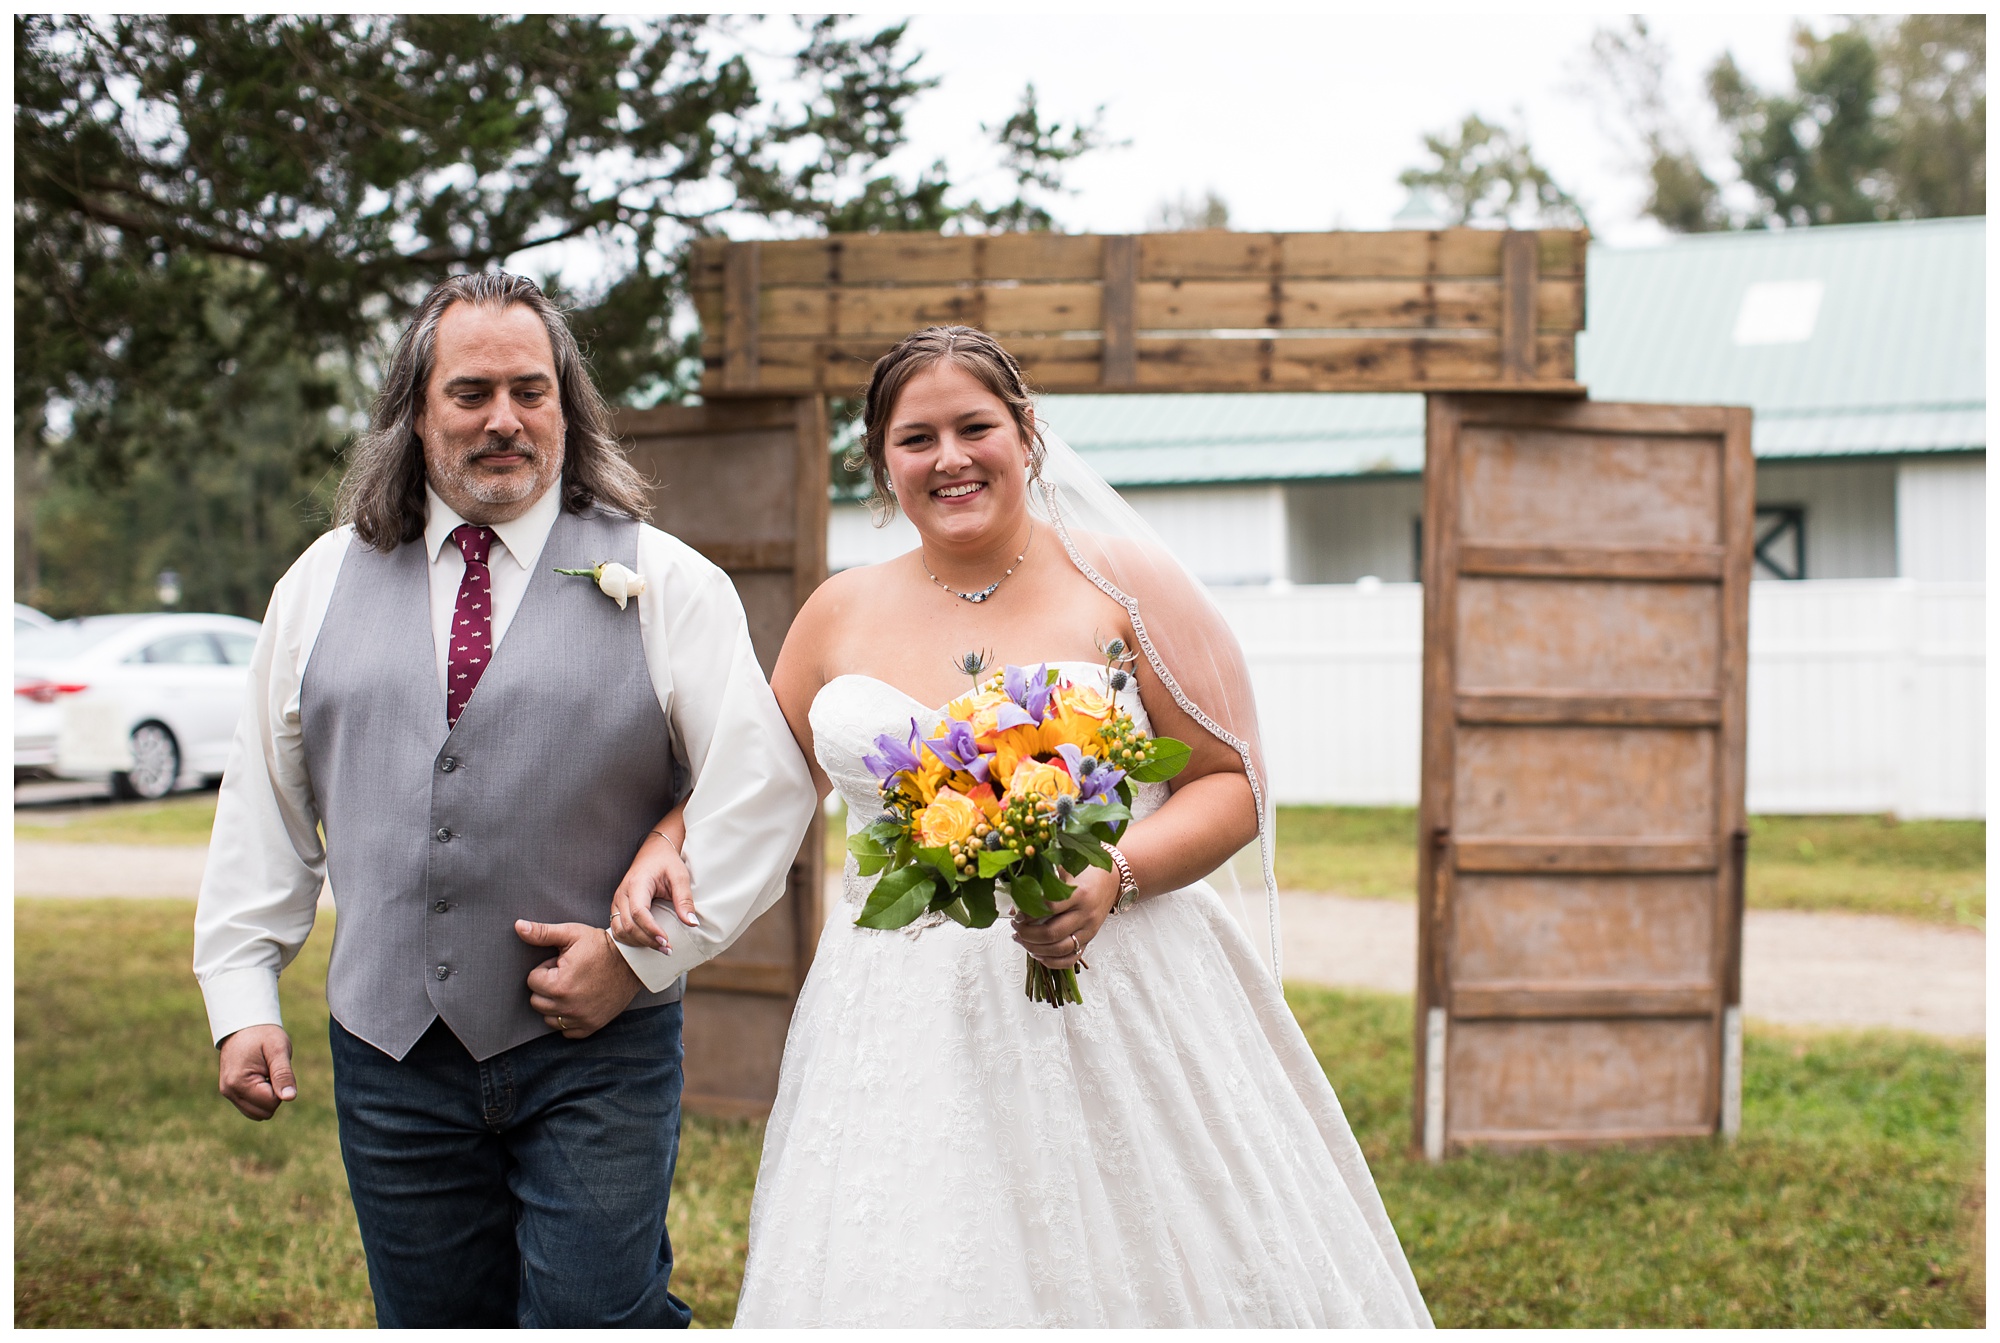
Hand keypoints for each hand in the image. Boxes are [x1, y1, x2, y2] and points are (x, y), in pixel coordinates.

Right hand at [218, 1024, 296, 1120]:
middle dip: (275, 1094)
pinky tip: (259, 1078)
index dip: (281, 1087)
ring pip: (258, 1114)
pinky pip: (252, 1108)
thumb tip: (290, 1098)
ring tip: (264, 1073)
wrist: (243, 1025)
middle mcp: (229, 1091)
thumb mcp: (278, 1050)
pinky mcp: (230, 1093)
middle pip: (265, 1112)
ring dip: (268, 1097)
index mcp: (239, 1082)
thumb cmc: (263, 1034)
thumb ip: (283, 1074)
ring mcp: (228, 1093)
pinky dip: (261, 1097)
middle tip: (271, 1070)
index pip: (271, 1103)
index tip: (275, 1068)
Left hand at [516, 920, 642, 1037]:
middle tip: (568, 974)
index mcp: (560, 984)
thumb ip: (542, 933)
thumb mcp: (572, 934)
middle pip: (537, 1001)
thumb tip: (518, 926)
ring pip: (549, 1018)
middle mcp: (568, 1006)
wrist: (632, 962)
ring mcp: (580, 1019)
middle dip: (547, 987)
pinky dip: (568, 1019)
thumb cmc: (601, 946)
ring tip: (573, 987)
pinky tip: (578, 1002)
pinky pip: (566, 1031)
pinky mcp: (591, 1026)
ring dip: (555, 1004)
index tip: (563, 963)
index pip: (532, 981)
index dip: (546, 968)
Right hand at [609, 832, 697, 952]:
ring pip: (620, 930)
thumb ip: (684, 899)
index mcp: (636, 884)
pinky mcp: (617, 907)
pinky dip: (630, 940)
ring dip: (639, 943)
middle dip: (648, 940)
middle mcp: (622, 894)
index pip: (638, 912)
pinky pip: (617, 929)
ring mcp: (617, 901)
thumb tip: (692, 923)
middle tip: (668, 949)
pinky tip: (646, 942)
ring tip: (660, 948)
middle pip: (628, 925)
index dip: (651, 929)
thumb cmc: (666, 862)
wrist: (653, 852)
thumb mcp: (680, 876)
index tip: (666, 941)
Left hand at [1011, 865, 1116, 969]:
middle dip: (1028, 934)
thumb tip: (1016, 907)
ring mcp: (1089, 930)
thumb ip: (1041, 885)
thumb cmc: (1087, 871)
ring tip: (1021, 939)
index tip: (1017, 914)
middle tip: (1016, 927)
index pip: (1050, 909)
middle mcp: (1086, 915)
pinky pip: (1070, 959)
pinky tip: (1037, 953)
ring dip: (1035, 948)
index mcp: (1080, 894)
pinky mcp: (1089, 940)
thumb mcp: (1064, 869)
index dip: (1029, 914)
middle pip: (1052, 933)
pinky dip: (1051, 961)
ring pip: (1059, 949)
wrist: (1113, 879)